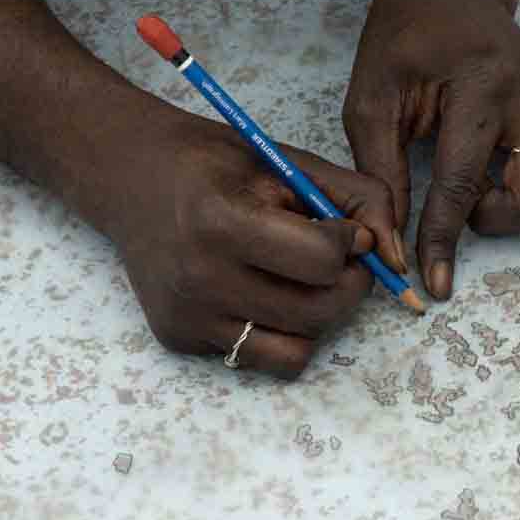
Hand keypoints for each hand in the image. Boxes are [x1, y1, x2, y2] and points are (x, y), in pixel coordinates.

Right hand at [102, 109, 401, 377]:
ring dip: (319, 316)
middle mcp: (199, 277)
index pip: (321, 260)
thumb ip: (354, 197)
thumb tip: (392, 253)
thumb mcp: (286, 160)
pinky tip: (266, 296)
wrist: (128, 177)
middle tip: (341, 261)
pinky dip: (280, 333)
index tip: (345, 230)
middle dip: (350, 286)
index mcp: (221, 222)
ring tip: (303, 280)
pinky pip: (262, 358)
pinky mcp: (179, 339)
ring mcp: (187, 316)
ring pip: (298, 348)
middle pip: (319, 312)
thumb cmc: (213, 164)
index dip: (350, 243)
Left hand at [343, 0, 519, 299]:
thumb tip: (393, 245)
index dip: (444, 241)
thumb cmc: (405, 45)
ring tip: (511, 182)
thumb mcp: (370, 101)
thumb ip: (381, 174)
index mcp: (478, 87)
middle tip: (470, 200)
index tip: (433, 284)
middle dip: (502, 218)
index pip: (463, 182)